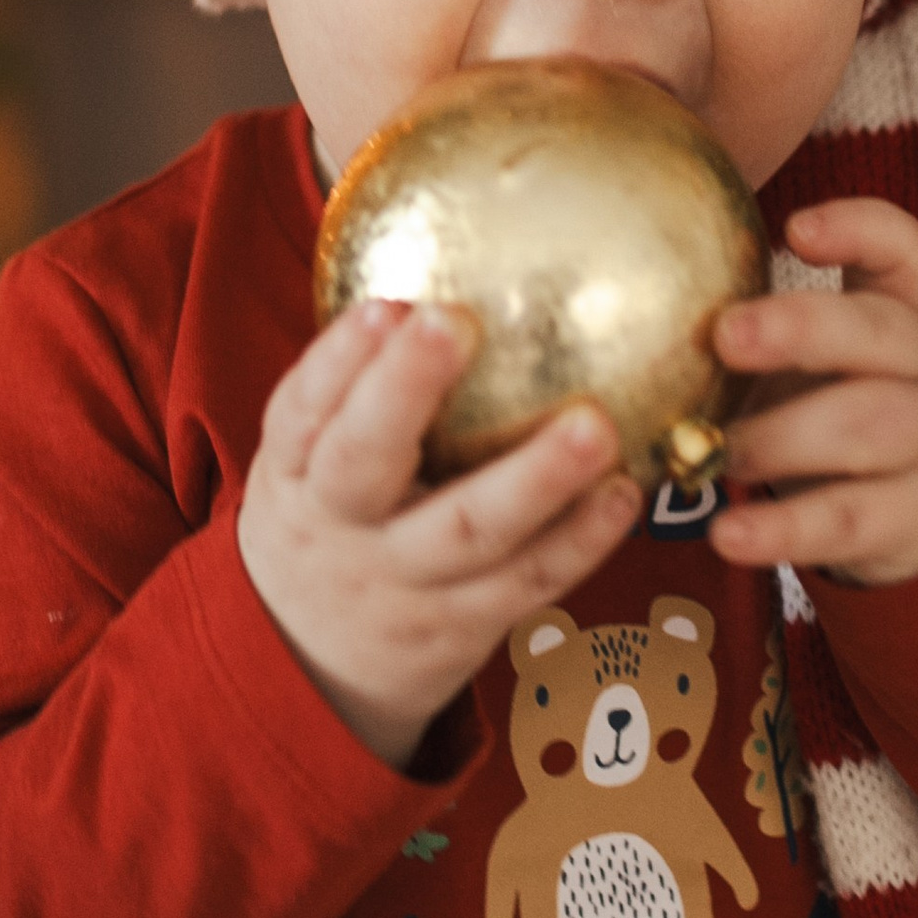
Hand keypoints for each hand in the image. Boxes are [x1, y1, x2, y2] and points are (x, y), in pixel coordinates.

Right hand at [239, 302, 645, 769]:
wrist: (307, 671)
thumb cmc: (329, 520)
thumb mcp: (304, 457)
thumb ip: (353, 381)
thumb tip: (439, 247)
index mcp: (293, 471)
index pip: (302, 411)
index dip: (339, 359)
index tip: (386, 306)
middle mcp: (340, 526)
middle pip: (363, 464)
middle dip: (404, 391)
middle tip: (456, 323)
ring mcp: (402, 582)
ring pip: (466, 532)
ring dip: (533, 478)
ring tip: (594, 426)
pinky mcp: (463, 627)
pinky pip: (526, 583)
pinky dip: (578, 541)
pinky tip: (624, 493)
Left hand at [709, 197, 917, 587]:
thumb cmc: (844, 405)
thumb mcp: (824, 355)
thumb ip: (758, 328)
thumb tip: (628, 308)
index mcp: (901, 310)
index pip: (902, 251)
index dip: (858, 230)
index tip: (795, 229)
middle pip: (884, 335)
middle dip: (802, 330)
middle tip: (724, 337)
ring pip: (874, 427)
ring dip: (782, 437)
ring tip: (712, 450)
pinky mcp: (917, 517)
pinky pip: (852, 520)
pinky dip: (786, 530)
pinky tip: (730, 534)